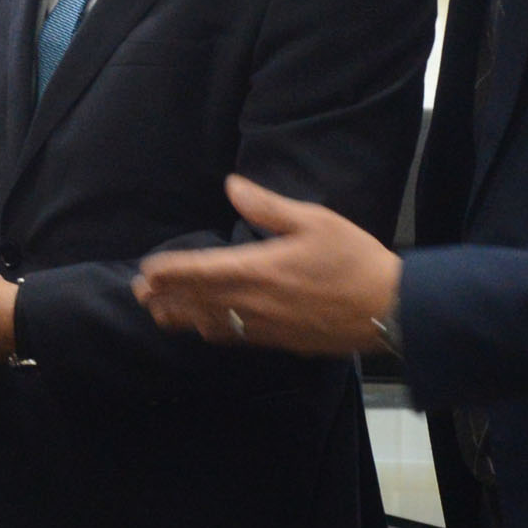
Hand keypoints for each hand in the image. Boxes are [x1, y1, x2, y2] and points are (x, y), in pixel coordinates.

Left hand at [133, 175, 400, 356]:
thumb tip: (233, 186)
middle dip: (165, 298)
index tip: (146, 271)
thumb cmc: (353, 259)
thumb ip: (268, 206)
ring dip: (182, 317)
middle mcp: (254, 303)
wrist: (389, 309)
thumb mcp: (314, 220)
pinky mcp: (279, 341)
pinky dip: (210, 330)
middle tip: (138, 293)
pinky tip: (204, 327)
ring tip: (159, 312)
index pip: (201, 271)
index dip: (170, 272)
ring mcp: (265, 327)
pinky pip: (233, 337)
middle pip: (197, 302)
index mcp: (259, 269)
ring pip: (211, 324)